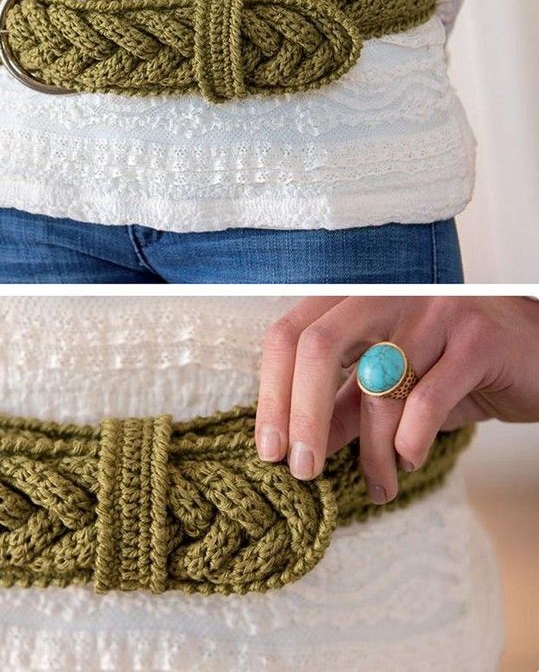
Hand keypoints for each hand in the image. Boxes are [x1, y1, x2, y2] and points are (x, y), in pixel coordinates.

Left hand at [255, 296, 538, 503]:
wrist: (533, 353)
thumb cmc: (451, 368)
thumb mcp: (388, 388)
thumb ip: (341, 408)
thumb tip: (293, 446)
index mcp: (355, 300)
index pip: (290, 333)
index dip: (271, 391)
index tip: (269, 450)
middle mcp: (387, 296)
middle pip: (319, 346)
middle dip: (302, 415)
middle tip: (302, 471)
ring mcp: (432, 310)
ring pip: (376, 385)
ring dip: (371, 452)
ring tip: (379, 486)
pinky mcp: (474, 338)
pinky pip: (426, 400)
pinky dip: (411, 443)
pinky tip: (410, 462)